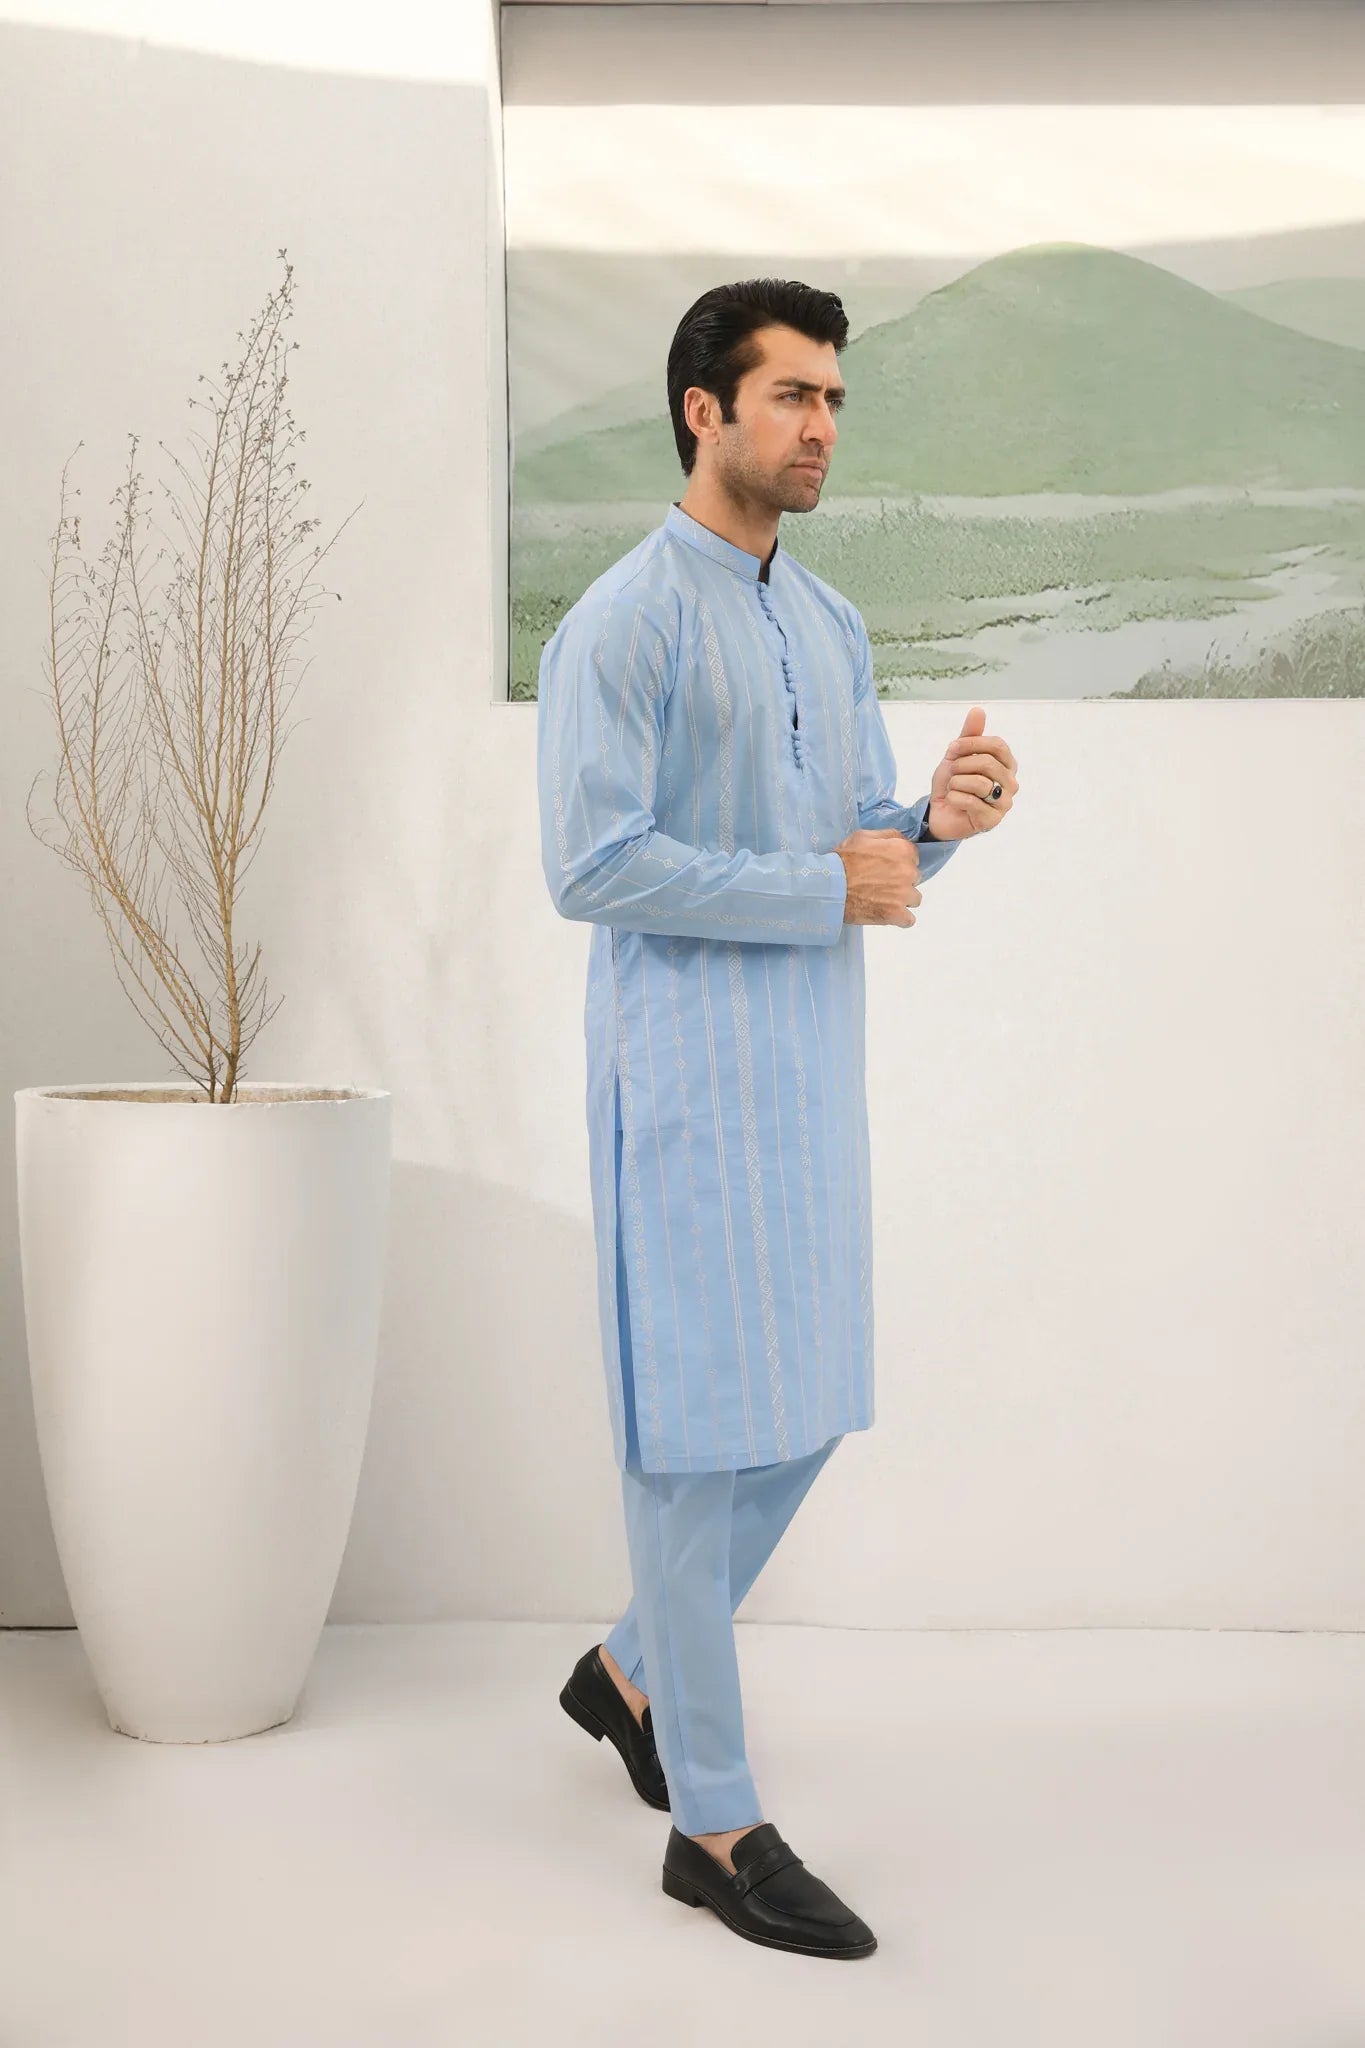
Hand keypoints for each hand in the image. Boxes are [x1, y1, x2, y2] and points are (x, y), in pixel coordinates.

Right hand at [834, 828, 920, 926]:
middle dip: (901, 881)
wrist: (829, 887)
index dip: (900, 862)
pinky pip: (909, 920)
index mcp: (902, 850)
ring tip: (882, 899)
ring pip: (914, 899)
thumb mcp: (863, 836)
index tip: (887, 867)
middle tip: (881, 883)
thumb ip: (887, 836)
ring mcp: (904, 895)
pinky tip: (887, 913)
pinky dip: (900, 918)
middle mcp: (908, 871)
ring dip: (902, 900)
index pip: (913, 857)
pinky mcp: (896, 914)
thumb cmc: (843, 860)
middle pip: (914, 878)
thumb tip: (900, 840)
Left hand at [927, 707, 1019, 840]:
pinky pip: (969, 801)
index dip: (972, 743)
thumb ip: (969, 735)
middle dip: (961, 765)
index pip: (997, 745)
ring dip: (956, 783)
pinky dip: (953, 798)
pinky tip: (953, 801)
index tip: (953, 748)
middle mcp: (1010, 784)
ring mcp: (1004, 803)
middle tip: (952, 773)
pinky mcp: (991, 820)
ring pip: (979, 783)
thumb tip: (978, 710)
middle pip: (988, 763)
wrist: (938, 812)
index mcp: (1007, 765)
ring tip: (953, 788)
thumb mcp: (957, 755)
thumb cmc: (953, 783)